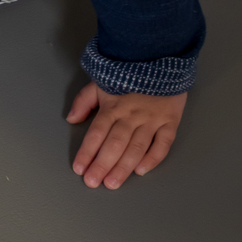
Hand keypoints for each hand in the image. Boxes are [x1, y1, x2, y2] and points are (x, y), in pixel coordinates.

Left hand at [68, 81, 185, 188]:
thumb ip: (84, 100)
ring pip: (136, 147)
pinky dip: (153, 158)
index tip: (79, 168)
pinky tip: (141, 171)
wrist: (159, 57)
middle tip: (93, 182)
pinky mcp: (170, 122)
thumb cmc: (127, 73)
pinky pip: (163, 144)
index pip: (97, 132)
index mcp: (113, 105)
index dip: (87, 151)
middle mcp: (131, 115)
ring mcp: (151, 119)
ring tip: (112, 183)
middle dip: (102, 165)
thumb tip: (71, 119)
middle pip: (115, 143)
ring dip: (123, 167)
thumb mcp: (101, 80)